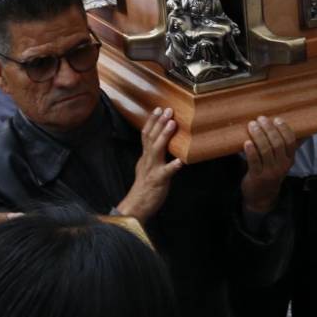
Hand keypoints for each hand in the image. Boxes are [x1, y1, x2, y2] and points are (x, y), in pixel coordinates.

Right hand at [117, 108, 182, 222]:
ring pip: (157, 150)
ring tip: (172, 124)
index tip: (158, 109)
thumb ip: (153, 156)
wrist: (135, 207)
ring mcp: (152, 169)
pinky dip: (173, 165)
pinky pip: (166, 172)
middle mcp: (147, 160)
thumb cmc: (144, 188)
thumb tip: (158, 145)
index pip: (146, 135)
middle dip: (159, 122)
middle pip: (151, 138)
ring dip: (164, 136)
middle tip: (168, 109)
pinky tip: (181, 160)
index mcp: (145, 157)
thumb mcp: (147, 168)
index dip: (152, 121)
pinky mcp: (158, 180)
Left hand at [239, 115, 297, 213]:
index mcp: (290, 159)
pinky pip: (254, 161)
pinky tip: (246, 142)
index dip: (284, 129)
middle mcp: (282, 165)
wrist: (261, 196)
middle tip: (260, 119)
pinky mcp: (257, 176)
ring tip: (252, 126)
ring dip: (258, 136)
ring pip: (265, 150)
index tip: (276, 119)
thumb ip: (288, 147)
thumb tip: (303, 131)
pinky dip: (251, 151)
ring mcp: (270, 172)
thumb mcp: (283, 162)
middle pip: (277, 143)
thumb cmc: (271, 172)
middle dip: (269, 129)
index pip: (290, 141)